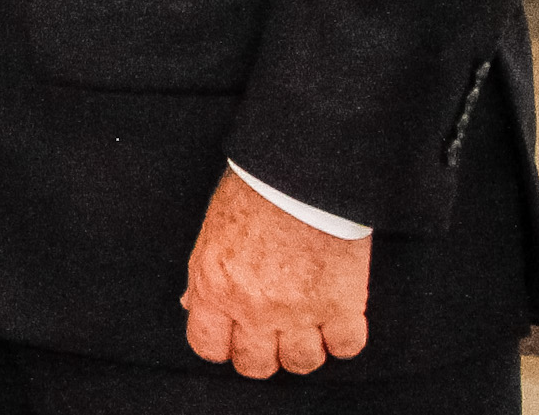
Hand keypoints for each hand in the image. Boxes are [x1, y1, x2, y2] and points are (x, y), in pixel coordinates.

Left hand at [181, 169, 369, 376]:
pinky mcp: (340, 304)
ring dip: (306, 349)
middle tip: (274, 335)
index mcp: (213, 286)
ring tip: (308, 326)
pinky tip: (337, 319)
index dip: (223, 346)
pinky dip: (344, 338)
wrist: (298, 173)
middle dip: (264, 355)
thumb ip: (203, 278)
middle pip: (256, 366)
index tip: (235, 338)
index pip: (208, 347)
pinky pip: (345, 347)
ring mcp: (297, 310)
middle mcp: (252, 306)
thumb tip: (193, 306)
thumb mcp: (211, 235)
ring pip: (301, 363)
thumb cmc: (252, 195)